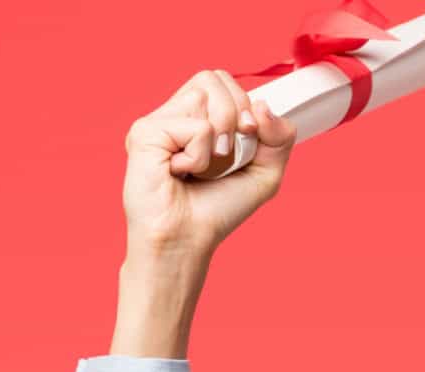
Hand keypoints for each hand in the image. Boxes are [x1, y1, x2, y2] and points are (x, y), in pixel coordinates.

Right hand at [121, 69, 298, 260]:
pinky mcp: (145, 132)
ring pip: (204, 93)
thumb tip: (262, 104)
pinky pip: (196, 126)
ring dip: (220, 138)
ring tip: (202, 167)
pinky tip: (181, 173)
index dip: (244, 103)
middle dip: (236, 115)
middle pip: (213, 77)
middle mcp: (173, 114)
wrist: (187, 240)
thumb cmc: (217, 210)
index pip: (222, 80)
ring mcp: (156, 121)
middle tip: (226, 154)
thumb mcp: (265, 173)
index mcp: (195, 117)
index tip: (250, 136)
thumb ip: (279, 136)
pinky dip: (201, 155)